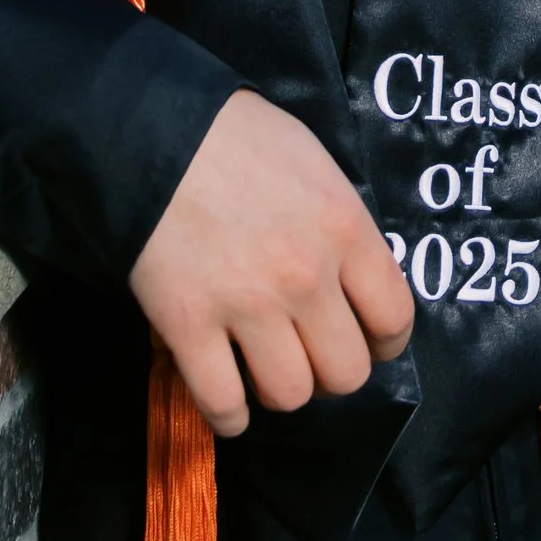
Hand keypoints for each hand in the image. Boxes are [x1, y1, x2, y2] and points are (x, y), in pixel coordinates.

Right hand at [128, 88, 413, 435]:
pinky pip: (224, 405)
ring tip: (259, 364)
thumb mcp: (308, 160)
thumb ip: (337, 222)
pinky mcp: (189, 326)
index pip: (394, 318)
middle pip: (346, 372)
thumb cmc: (232, 133)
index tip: (364, 339)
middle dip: (328, 370)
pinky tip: (226, 397)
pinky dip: (228, 414)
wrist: (146, 126)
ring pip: (290, 395)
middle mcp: (306, 276)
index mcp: (343, 227)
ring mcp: (248, 306)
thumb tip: (347, 275)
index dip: (382, 341)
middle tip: (304, 350)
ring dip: (278, 389)